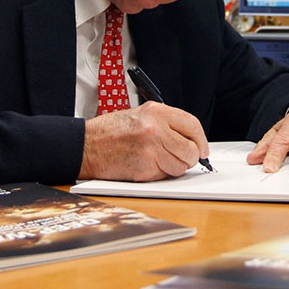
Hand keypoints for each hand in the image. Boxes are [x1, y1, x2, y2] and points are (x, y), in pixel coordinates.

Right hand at [78, 101, 209, 180]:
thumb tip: (190, 139)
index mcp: (157, 112)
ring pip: (180, 166)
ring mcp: (150, 150)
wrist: (85, 146)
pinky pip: (165, 176)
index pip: (193, 125)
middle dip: (190, 157)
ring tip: (157, 160)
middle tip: (182, 158)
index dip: (201, 140)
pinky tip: (146, 165)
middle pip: (191, 149)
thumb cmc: (111, 131)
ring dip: (174, 168)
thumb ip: (166, 124)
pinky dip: (160, 174)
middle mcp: (156, 129)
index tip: (202, 149)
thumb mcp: (141, 115)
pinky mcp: (144, 169)